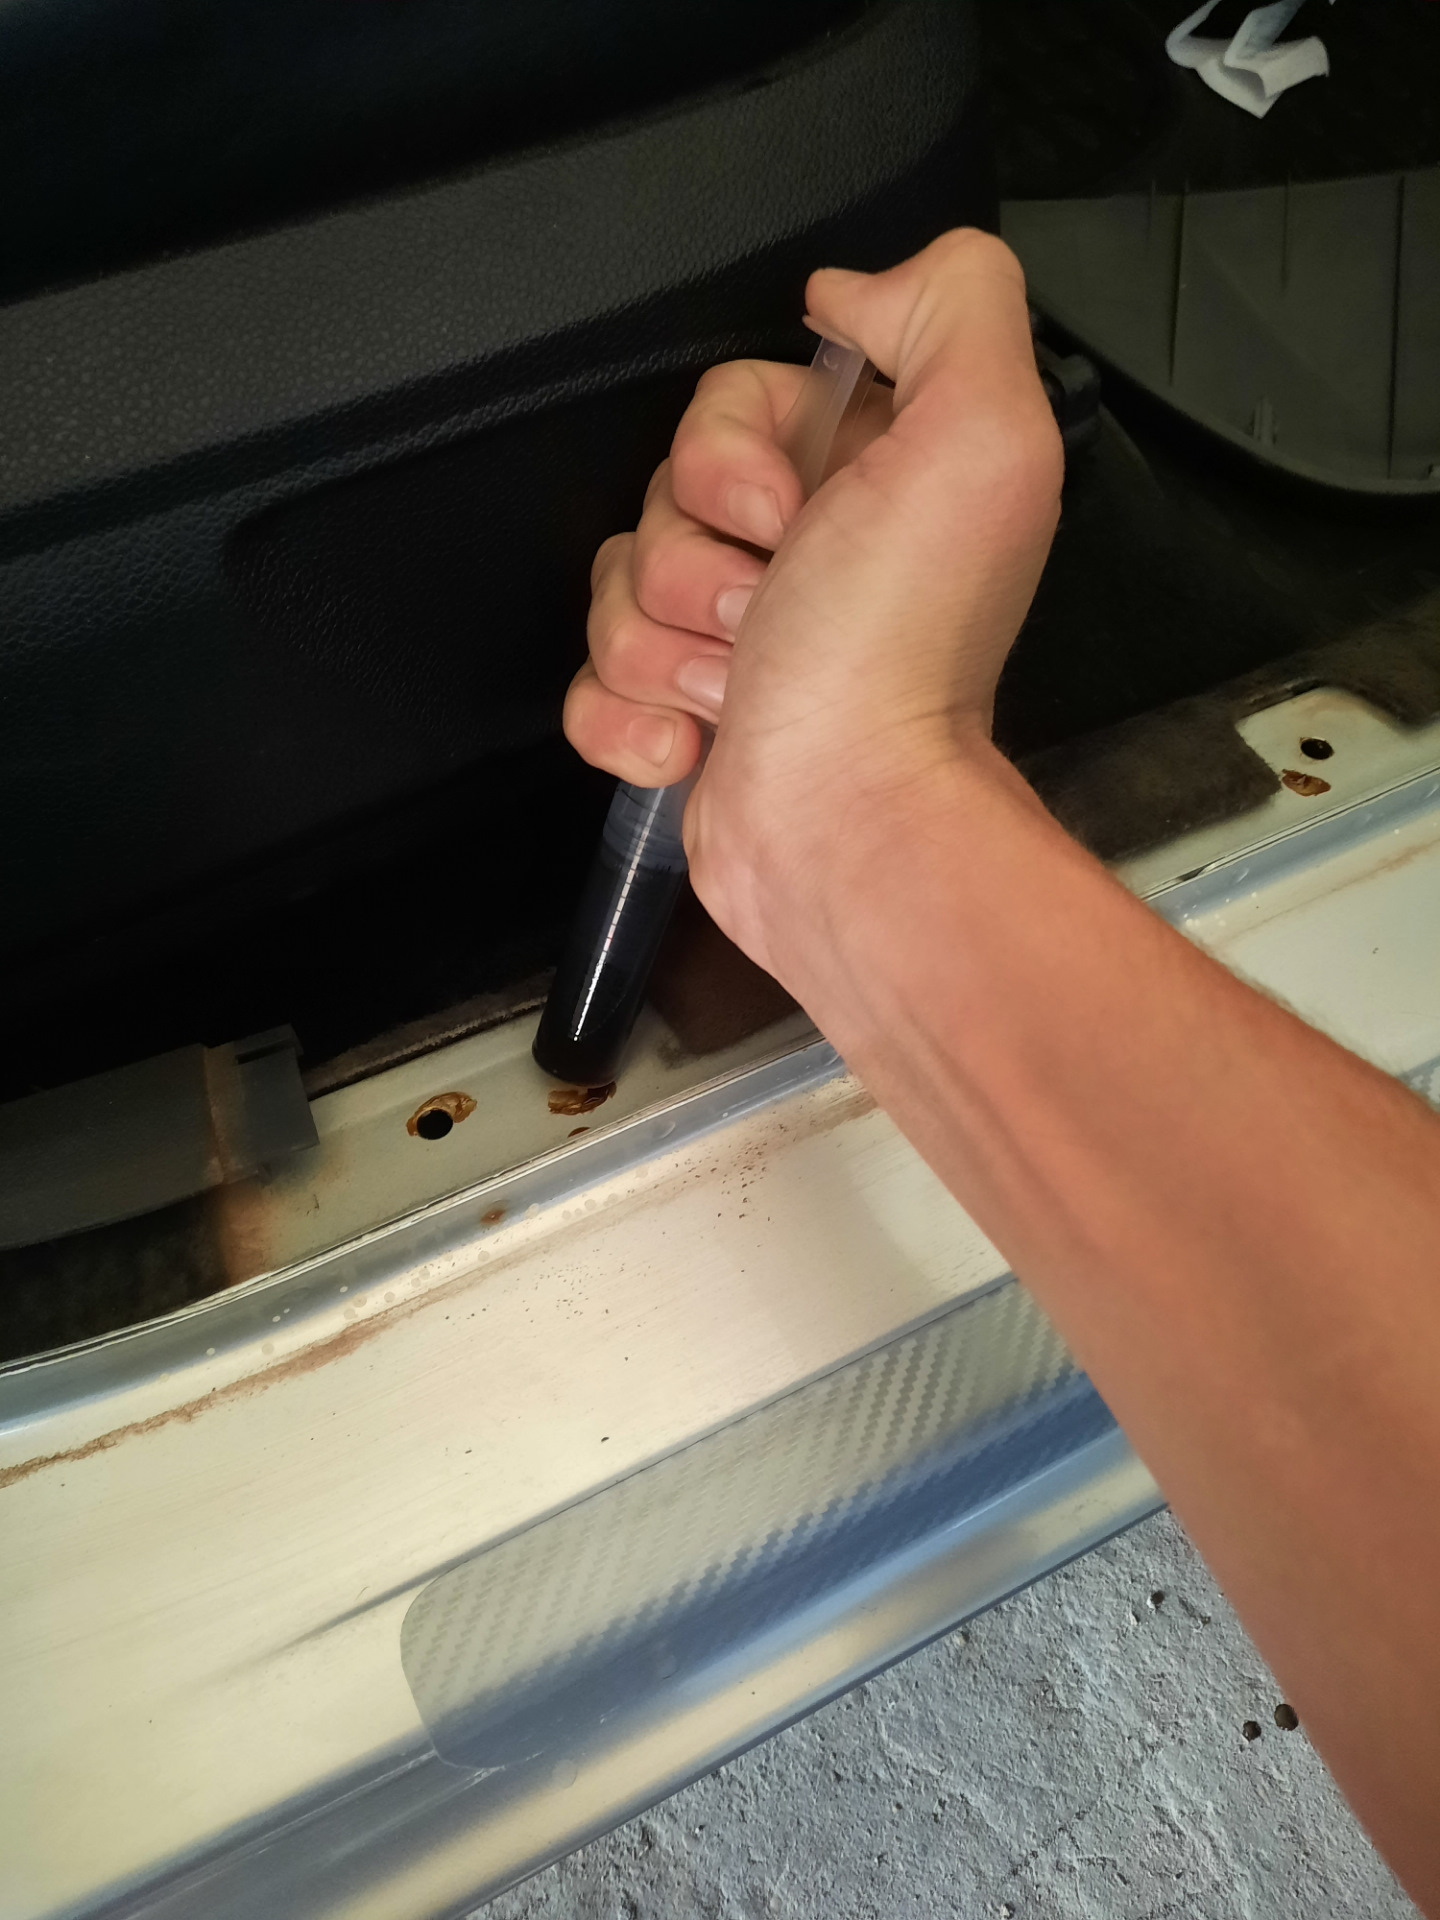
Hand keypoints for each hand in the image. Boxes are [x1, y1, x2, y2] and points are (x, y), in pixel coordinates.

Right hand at [563, 228, 1063, 983]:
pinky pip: (589, 685)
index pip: (726, 403)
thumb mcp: (978, 435)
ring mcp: (733, 643)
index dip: (726, 455)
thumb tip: (844, 293)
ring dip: (664, 648)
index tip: (783, 516)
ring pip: (617, 589)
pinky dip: (627, 720)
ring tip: (741, 689)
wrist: (847, 824)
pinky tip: (691, 747)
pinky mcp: (678, 720)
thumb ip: (950, 306)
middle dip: (693, 562)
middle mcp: (802, 552)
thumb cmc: (899, 646)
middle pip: (659, 495)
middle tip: (767, 615)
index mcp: (864, 476)